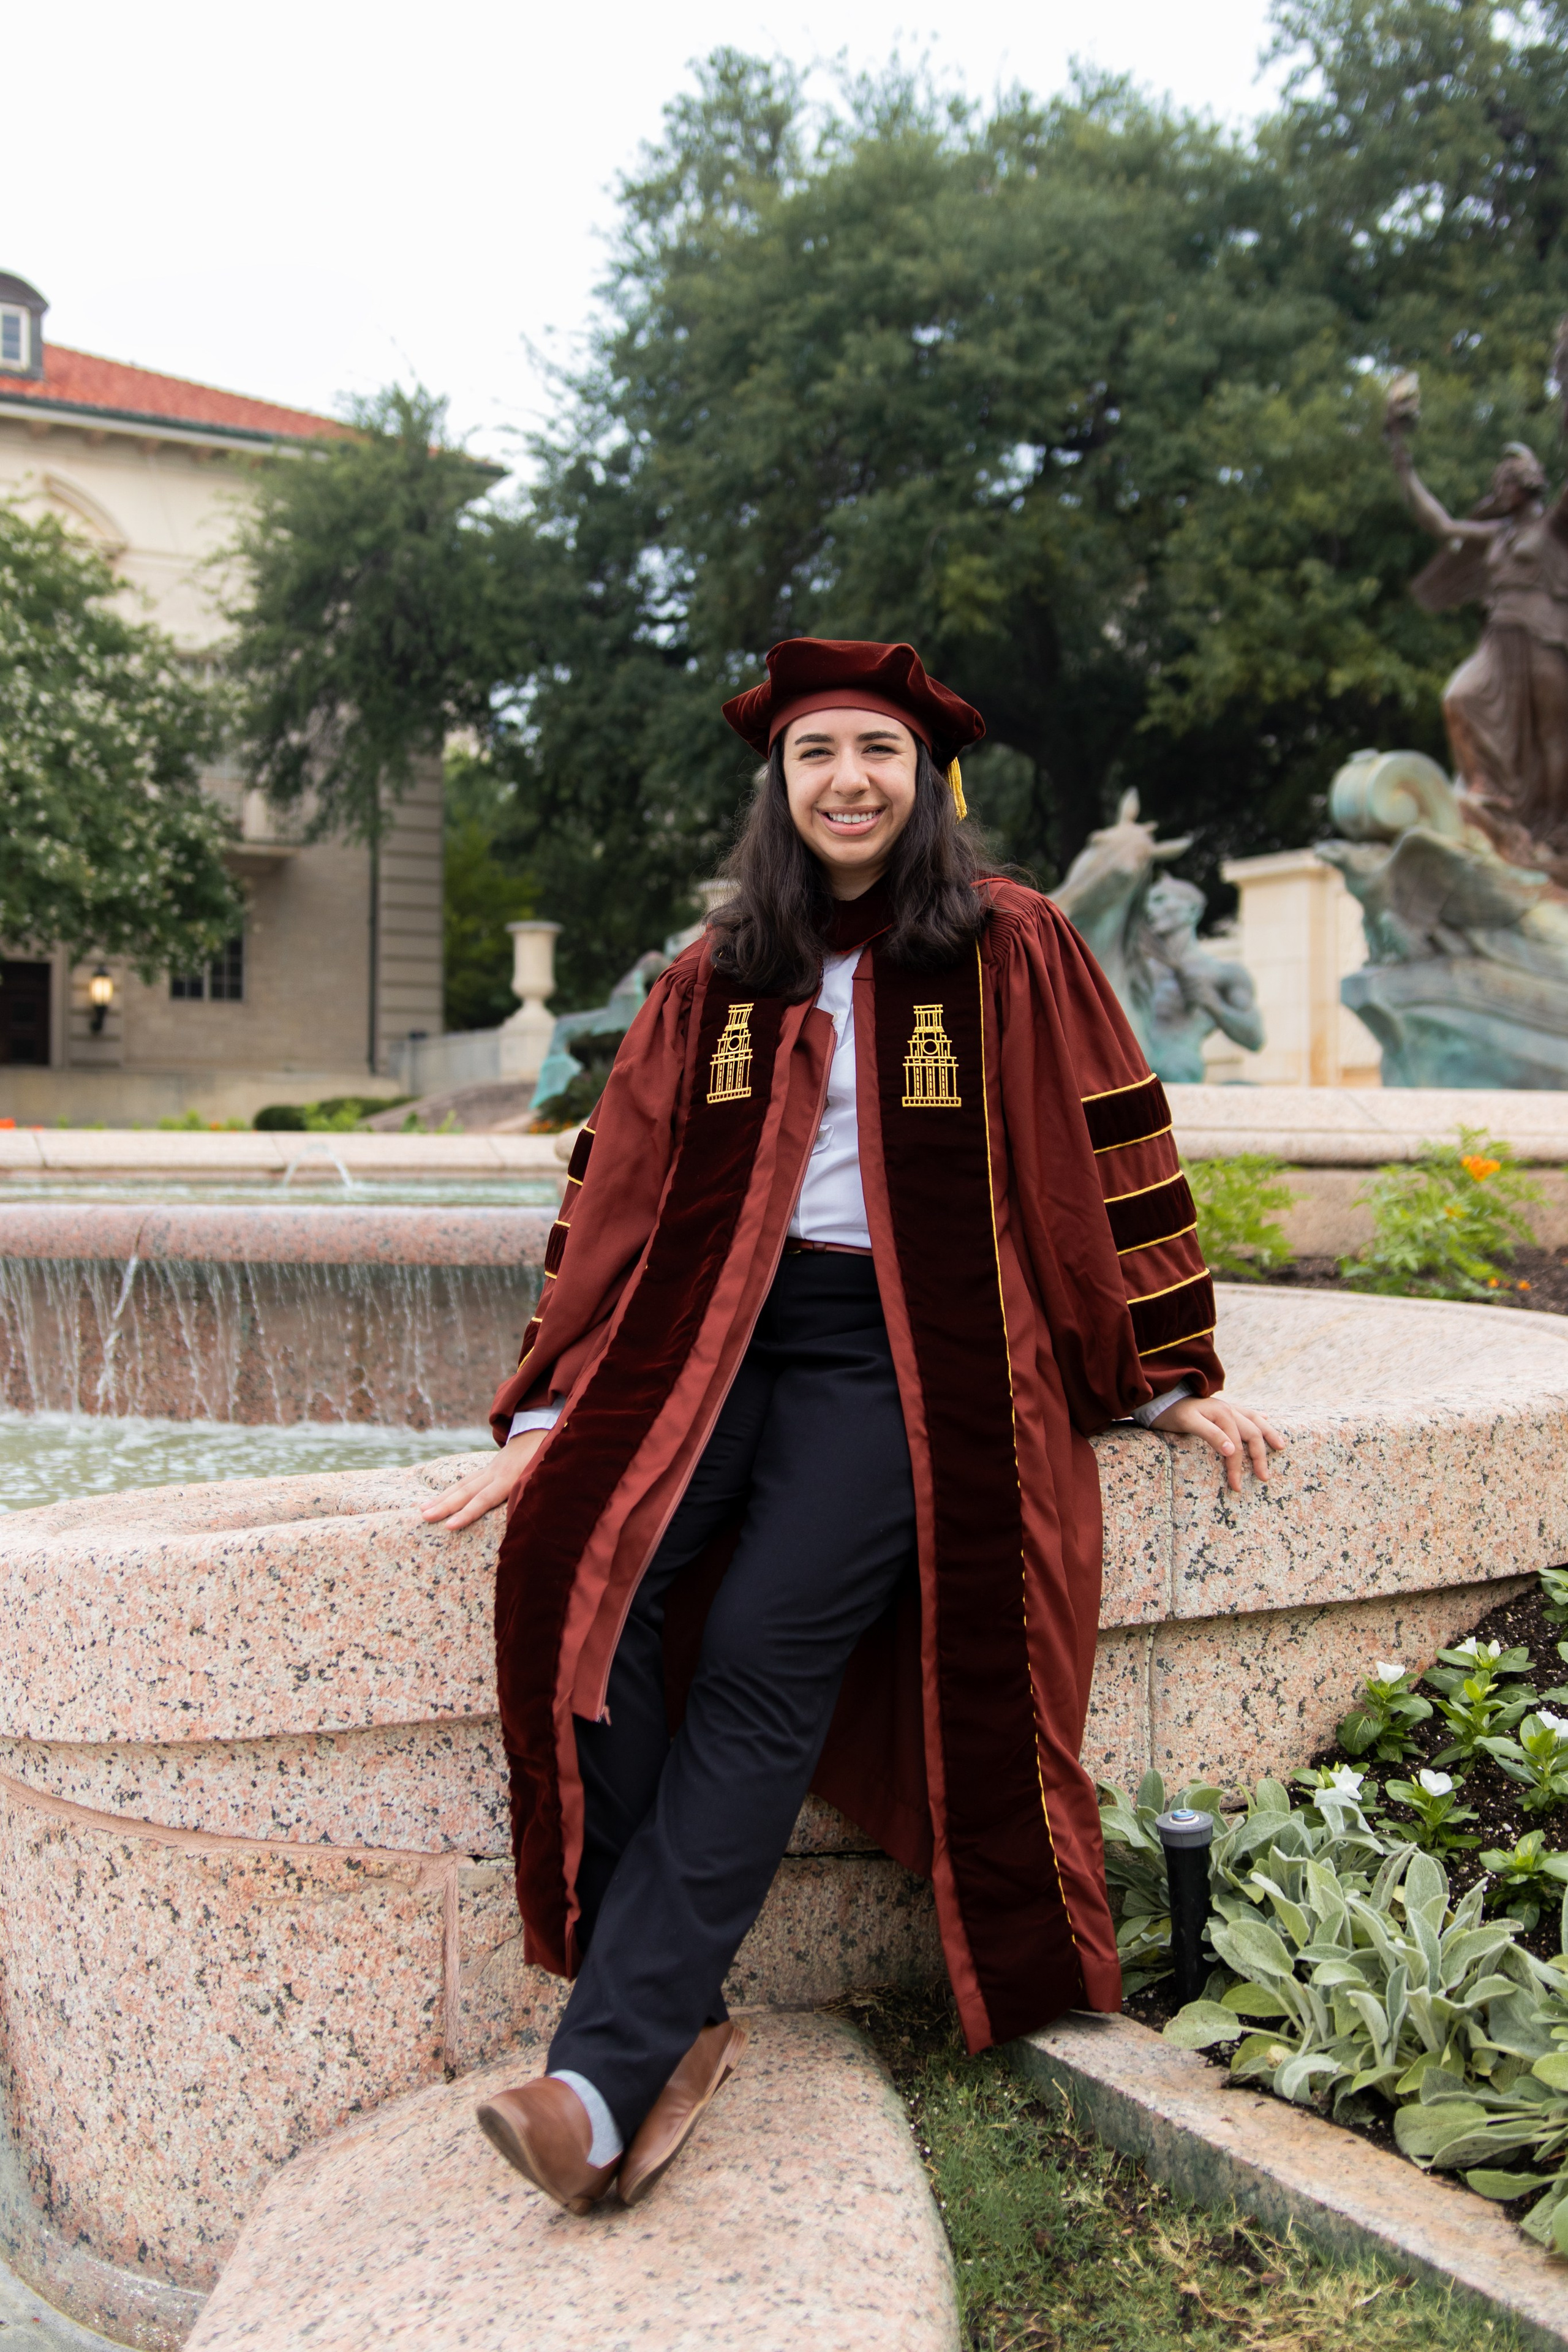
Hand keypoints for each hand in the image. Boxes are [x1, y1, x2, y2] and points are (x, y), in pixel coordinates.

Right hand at [420, 1429, 546, 1529]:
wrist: (544, 1430)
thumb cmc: (550, 1458)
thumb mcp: (547, 1473)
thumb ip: (537, 1490)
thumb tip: (532, 1513)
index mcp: (510, 1477)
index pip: (484, 1499)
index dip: (467, 1513)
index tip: (448, 1527)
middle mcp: (495, 1473)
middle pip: (466, 1491)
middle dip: (444, 1506)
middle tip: (424, 1518)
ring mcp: (490, 1470)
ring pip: (462, 1485)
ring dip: (442, 1499)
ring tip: (422, 1511)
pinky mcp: (488, 1470)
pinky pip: (466, 1481)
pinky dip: (450, 1491)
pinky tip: (437, 1500)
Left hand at [1158, 1393, 1283, 1493]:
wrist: (1160, 1396)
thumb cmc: (1172, 1412)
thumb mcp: (1188, 1423)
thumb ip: (1210, 1435)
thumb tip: (1232, 1450)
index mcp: (1223, 1415)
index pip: (1236, 1447)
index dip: (1237, 1467)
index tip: (1237, 1487)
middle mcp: (1229, 1409)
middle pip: (1252, 1434)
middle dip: (1260, 1456)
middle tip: (1264, 1477)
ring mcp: (1227, 1407)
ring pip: (1255, 1420)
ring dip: (1268, 1433)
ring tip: (1281, 1446)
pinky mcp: (1223, 1408)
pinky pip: (1246, 1412)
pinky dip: (1257, 1418)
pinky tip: (1265, 1418)